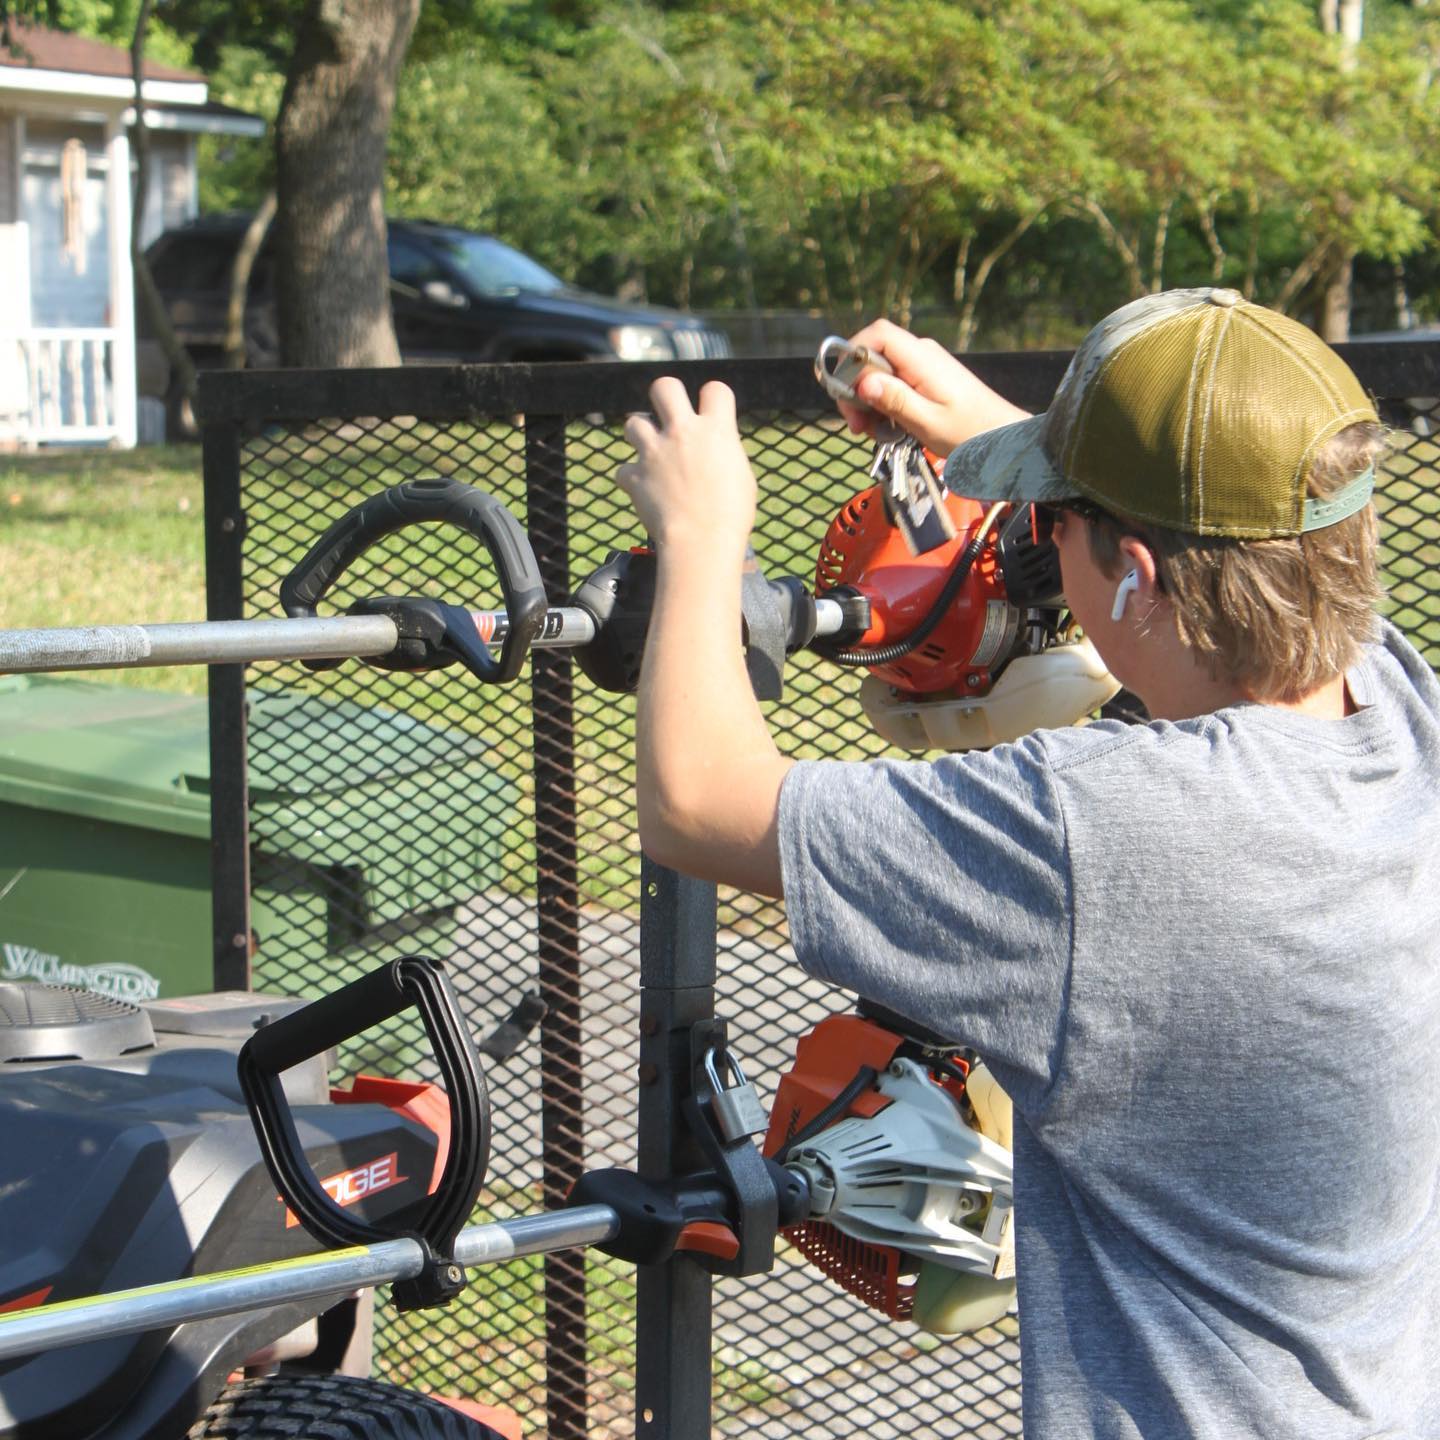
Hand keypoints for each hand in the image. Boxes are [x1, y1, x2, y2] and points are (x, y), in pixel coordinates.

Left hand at [617, 378, 755, 556]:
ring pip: (634, 422)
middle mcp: (682, 433)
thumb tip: (716, 448)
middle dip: (665, 396)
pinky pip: (624, 470)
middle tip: (669, 415)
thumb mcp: (741, 476)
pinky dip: (632, 479)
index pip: (715, 389)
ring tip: (652, 452)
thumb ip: (724, 453)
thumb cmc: (730, 517)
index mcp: (715, 430)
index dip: (713, 398)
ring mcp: (654, 452)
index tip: (712, 413)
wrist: (701, 542)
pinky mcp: (635, 477)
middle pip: (664, 387)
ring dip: (641, 434)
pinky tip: (644, 490)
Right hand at [835, 319, 1031, 452]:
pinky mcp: (924, 378)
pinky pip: (892, 383)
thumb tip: (863, 382)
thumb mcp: (928, 422)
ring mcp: (923, 365)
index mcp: (922, 358)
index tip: (842, 389)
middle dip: (855, 388)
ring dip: (867, 401)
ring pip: (879, 372)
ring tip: (872, 432)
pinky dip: (882, 404)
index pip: (877, 334)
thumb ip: (895, 400)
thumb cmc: (971, 432)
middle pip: (872, 355)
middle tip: (856, 425)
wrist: (1002, 437)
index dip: (851, 354)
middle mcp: (921, 354)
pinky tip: (887, 427)